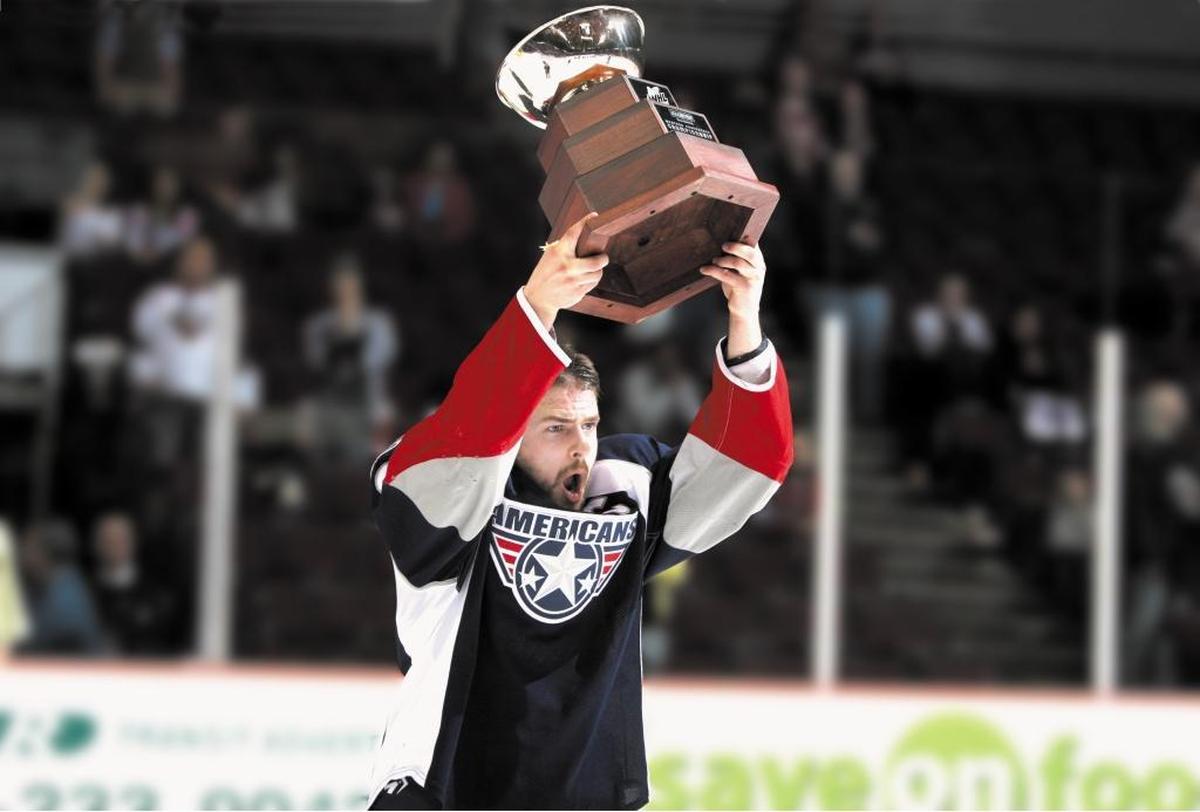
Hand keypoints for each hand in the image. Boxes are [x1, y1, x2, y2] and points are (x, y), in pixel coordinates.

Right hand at [522, 213, 609, 328]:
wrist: (538, 298)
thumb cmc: (545, 274)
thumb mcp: (550, 256)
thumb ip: (565, 248)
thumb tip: (586, 238)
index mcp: (558, 253)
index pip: (574, 233)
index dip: (585, 223)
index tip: (594, 216)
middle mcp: (567, 266)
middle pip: (596, 261)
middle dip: (603, 258)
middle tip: (602, 257)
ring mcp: (573, 281)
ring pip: (597, 274)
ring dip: (597, 271)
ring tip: (590, 270)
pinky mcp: (577, 292)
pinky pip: (593, 284)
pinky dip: (591, 281)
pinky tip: (583, 280)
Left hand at [699, 240, 765, 321]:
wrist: (744, 310)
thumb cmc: (739, 287)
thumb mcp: (741, 272)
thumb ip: (737, 258)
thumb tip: (721, 242)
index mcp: (758, 262)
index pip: (754, 245)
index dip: (745, 238)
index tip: (733, 232)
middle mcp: (759, 268)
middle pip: (749, 252)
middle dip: (735, 247)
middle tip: (723, 246)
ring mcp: (753, 278)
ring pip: (738, 263)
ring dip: (723, 260)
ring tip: (714, 260)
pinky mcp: (744, 287)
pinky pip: (726, 275)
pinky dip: (713, 270)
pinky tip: (704, 269)